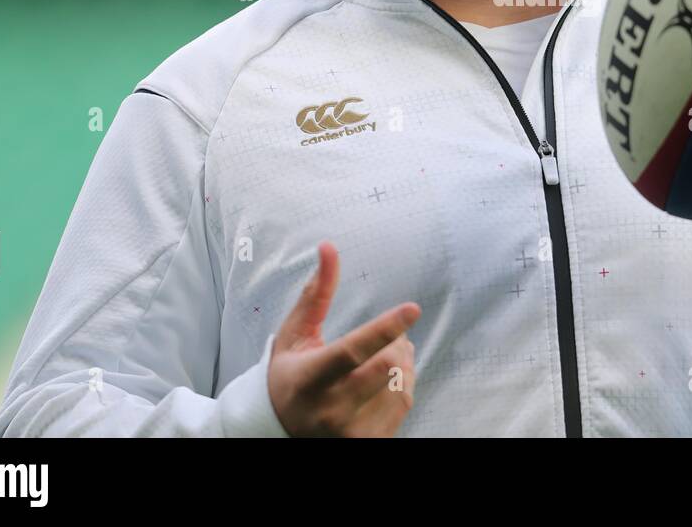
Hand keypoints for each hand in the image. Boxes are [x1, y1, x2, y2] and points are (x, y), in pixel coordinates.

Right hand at [267, 241, 421, 435]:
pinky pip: (405, 404)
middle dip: (394, 343)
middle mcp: (329, 410)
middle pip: (385, 366)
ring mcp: (349, 433)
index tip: (413, 309)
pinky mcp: (367, 444)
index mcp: (308, 379)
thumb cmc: (289, 375)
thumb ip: (315, 293)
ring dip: (401, 362)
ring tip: (383, 359)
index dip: (384, 329)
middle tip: (388, 338)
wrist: (279, 431)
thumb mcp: (295, 335)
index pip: (352, 352)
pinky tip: (385, 382)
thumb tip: (328, 247)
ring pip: (400, 383)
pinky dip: (402, 385)